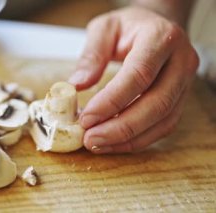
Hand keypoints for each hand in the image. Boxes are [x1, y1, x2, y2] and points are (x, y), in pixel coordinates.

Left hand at [69, 7, 198, 153]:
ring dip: (128, 139)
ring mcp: (186, 82)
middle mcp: (181, 61)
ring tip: (97, 144)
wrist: (157, 27)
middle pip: (156, 103)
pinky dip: (138, 140)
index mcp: (160, 37)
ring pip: (163, 121)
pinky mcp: (181, 99)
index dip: (112, 101)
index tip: (86, 118)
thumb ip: (91, 55)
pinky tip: (113, 143)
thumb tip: (77, 85)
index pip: (139, 74)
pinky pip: (164, 127)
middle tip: (90, 138)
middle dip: (120, 127)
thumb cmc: (129, 27)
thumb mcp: (104, 28)